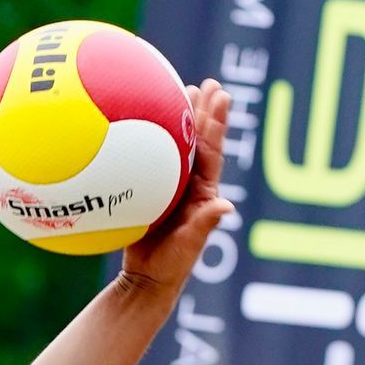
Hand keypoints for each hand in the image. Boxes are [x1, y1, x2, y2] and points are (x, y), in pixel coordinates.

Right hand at [122, 80, 230, 295]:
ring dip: (180, 119)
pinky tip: (138, 123)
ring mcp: (170, 187)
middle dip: (203, 111)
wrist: (145, 282)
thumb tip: (226, 207)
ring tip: (181, 90)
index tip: (220, 95)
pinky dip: (148, 141)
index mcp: (203, 192)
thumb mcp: (188, 247)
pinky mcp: (150, 193)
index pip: (211, 151)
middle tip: (205, 83)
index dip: (216, 123)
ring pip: (177, 146)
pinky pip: (150, 162)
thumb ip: (204, 226)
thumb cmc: (170, 268)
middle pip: (198, 140)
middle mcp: (189, 185)